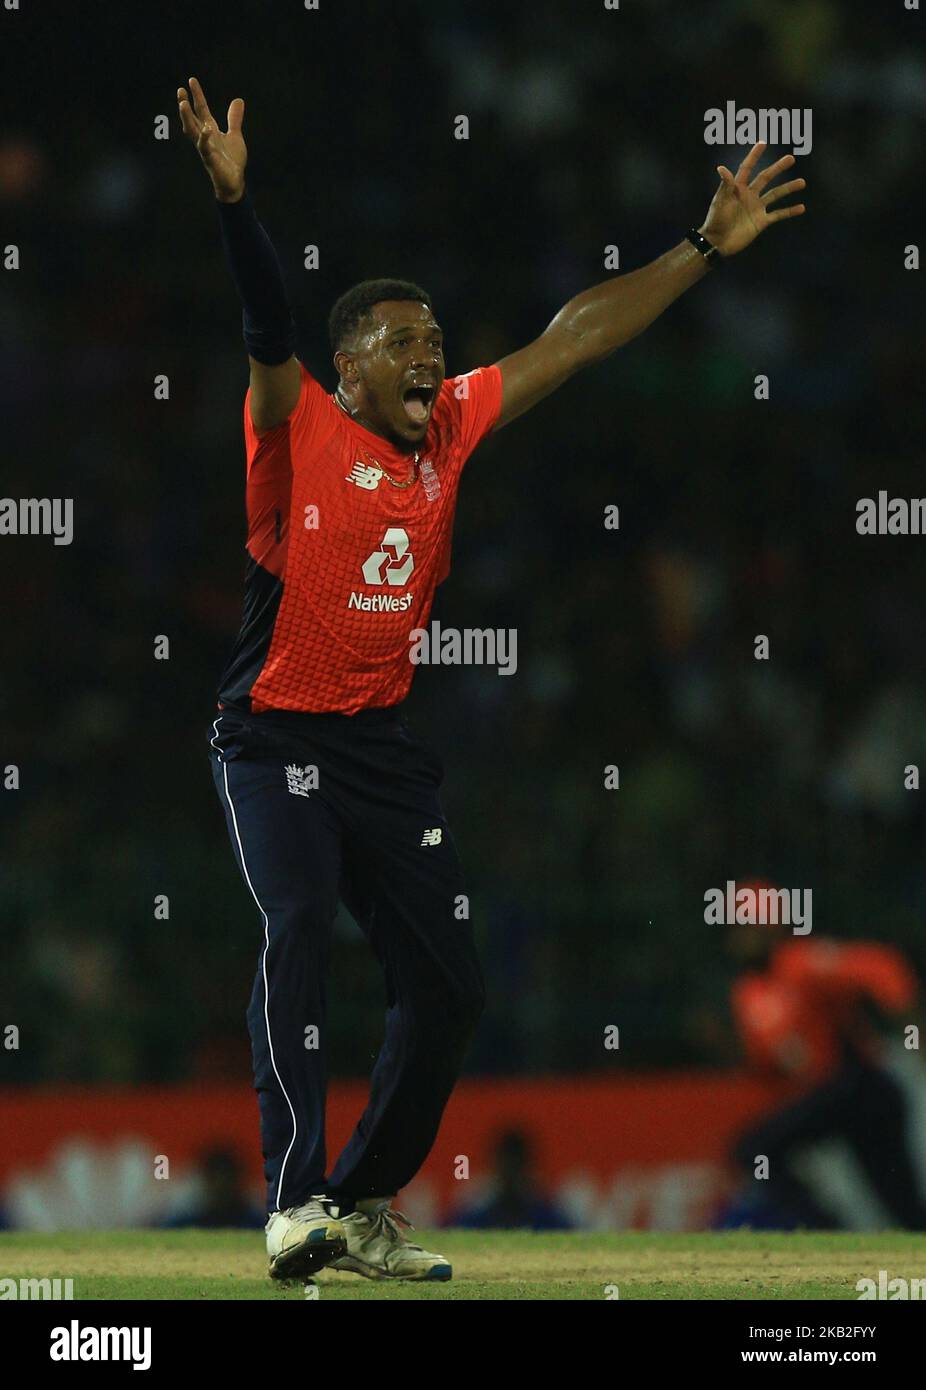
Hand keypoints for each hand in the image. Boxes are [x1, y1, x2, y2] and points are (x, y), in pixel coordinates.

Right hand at [177, 76, 246, 202]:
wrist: (234, 183)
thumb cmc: (231, 161)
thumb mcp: (234, 135)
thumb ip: (234, 118)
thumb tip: (238, 100)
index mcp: (210, 130)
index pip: (201, 110)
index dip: (197, 95)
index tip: (191, 80)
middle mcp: (205, 137)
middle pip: (192, 118)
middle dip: (185, 105)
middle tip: (180, 90)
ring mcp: (206, 148)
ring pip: (192, 131)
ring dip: (187, 118)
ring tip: (183, 104)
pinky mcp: (211, 160)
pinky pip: (205, 148)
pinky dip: (204, 138)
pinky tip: (206, 129)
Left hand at [699, 142, 805, 257]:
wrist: (718, 243)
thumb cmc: (716, 221)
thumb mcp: (720, 202)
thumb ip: (725, 186)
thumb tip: (721, 168)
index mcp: (738, 188)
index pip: (747, 168)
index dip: (754, 156)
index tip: (763, 143)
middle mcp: (749, 196)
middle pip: (766, 178)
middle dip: (778, 168)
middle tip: (791, 158)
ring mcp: (757, 208)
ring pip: (776, 194)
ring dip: (788, 188)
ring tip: (802, 182)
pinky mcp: (761, 222)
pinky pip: (778, 214)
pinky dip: (789, 211)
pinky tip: (801, 207)